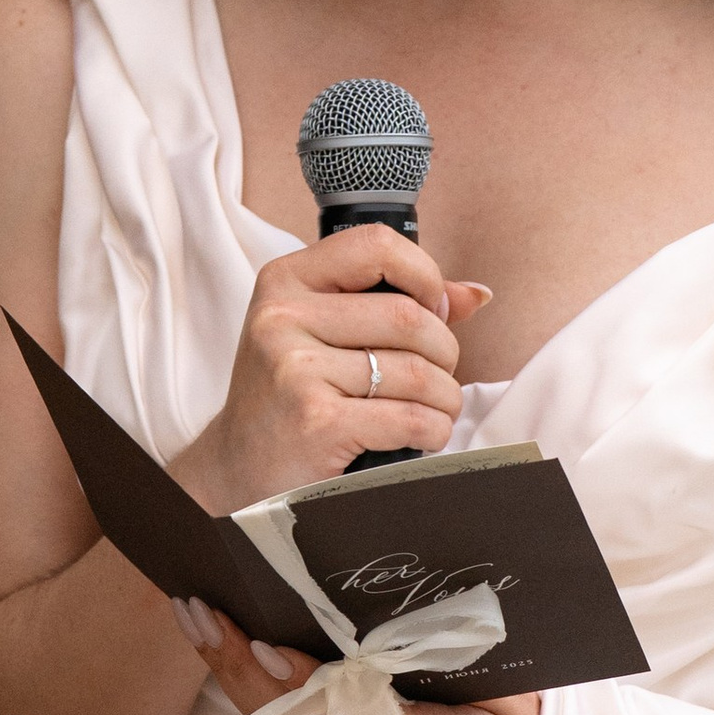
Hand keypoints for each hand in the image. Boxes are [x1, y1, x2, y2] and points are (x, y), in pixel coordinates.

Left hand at [173, 603, 538, 714]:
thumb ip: (458, 657)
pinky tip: (216, 640)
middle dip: (239, 664)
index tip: (265, 644)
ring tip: (194, 611)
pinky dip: (240, 683)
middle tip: (201, 608)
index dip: (302, 684)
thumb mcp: (509, 699)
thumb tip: (412, 604)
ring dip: (227, 669)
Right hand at [175, 228, 494, 512]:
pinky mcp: (316, 422)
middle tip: (437, 376)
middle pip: (409, 316)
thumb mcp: (321, 334)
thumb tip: (475, 294)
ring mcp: (295, 369)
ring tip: (433, 409)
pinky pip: (411, 417)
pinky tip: (422, 435)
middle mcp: (282, 318)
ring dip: (444, 398)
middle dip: (445, 351)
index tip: (434, 309)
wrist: (238, 469)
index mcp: (285, 281)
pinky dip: (433, 430)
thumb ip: (394, 303)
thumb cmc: (289, 397)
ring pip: (417, 372)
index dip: (425, 275)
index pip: (377, 245)